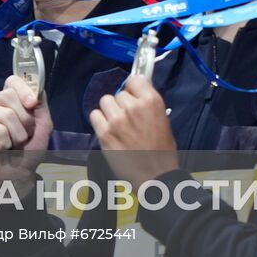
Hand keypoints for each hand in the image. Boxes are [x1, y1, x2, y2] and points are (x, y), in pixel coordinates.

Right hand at [0, 76, 52, 194]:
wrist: (15, 175)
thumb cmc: (27, 152)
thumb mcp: (42, 127)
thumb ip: (41, 107)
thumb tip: (38, 89)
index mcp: (10, 100)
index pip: (13, 81)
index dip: (23, 89)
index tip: (32, 104)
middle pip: (9, 94)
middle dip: (24, 120)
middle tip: (22, 136)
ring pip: (6, 113)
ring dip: (16, 135)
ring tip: (12, 144)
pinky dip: (5, 142)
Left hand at [90, 75, 178, 190]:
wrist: (155, 176)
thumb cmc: (162, 150)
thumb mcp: (163, 120)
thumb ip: (148, 103)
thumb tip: (136, 91)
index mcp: (151, 101)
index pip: (135, 79)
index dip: (133, 88)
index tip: (133, 96)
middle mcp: (133, 107)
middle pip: (118, 93)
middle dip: (122, 103)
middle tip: (128, 118)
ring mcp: (117, 119)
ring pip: (105, 101)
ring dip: (110, 110)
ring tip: (117, 123)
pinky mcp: (104, 132)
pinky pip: (94, 115)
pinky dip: (100, 121)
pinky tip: (108, 129)